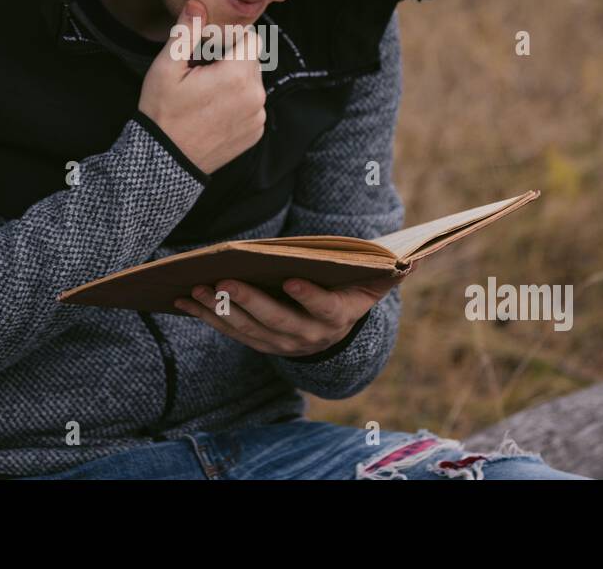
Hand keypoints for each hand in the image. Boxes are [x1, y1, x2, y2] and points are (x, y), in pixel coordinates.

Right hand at [137, 0, 266, 175]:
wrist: (165, 161)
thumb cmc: (162, 112)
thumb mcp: (166, 68)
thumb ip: (185, 32)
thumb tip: (196, 4)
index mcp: (237, 75)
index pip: (252, 38)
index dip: (231, 38)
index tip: (209, 48)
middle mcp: (255, 96)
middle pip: (253, 60)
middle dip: (232, 59)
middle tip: (202, 71)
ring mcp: (257, 117)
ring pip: (253, 82)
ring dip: (236, 81)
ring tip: (206, 93)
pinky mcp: (255, 133)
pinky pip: (253, 105)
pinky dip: (238, 103)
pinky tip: (213, 111)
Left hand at [172, 274, 403, 357]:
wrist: (336, 327)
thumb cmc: (350, 288)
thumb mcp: (373, 280)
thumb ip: (389, 271)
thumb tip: (415, 259)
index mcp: (338, 317)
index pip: (324, 310)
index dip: (309, 297)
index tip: (292, 280)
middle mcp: (309, 337)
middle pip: (276, 322)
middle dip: (249, 302)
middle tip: (225, 281)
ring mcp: (281, 344)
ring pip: (247, 329)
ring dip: (220, 310)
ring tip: (198, 288)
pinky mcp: (258, 342)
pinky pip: (230, 331)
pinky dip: (207, 316)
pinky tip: (187, 298)